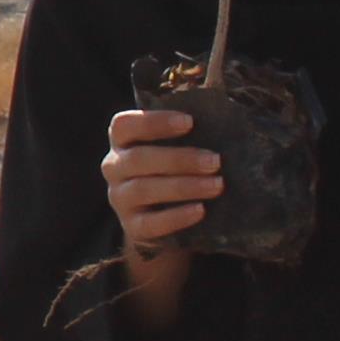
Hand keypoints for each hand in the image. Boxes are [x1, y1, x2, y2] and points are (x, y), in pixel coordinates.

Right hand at [98, 109, 220, 256]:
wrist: (167, 217)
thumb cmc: (177, 170)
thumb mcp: (176, 147)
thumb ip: (188, 133)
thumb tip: (226, 114)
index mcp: (122, 141)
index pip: (124, 125)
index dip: (153, 122)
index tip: (189, 122)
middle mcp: (114, 168)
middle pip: (138, 159)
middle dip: (179, 159)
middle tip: (215, 161)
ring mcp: (120, 198)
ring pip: (144, 190)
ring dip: (183, 186)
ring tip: (217, 185)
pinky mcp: (132, 226)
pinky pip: (150, 224)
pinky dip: (176, 217)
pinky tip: (200, 210)